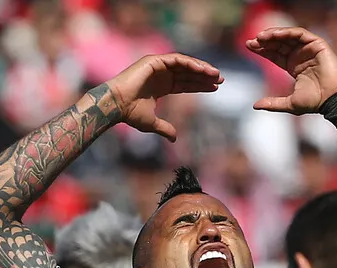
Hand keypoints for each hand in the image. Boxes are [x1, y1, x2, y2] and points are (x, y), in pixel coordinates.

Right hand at [106, 53, 222, 141]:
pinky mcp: (154, 61)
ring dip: (201, 68)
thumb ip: (165, 128)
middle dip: (204, 76)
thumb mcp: (151, 123)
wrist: (116, 105)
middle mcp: (160, 74)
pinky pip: (177, 59)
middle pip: (188, 73)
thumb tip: (174, 138)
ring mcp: (157, 66)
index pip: (185, 84)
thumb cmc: (130, 114)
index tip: (215, 88)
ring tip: (215, 74)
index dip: (200, 85)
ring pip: (185, 64)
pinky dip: (190, 63)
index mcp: (161, 86)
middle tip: (220, 80)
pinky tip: (202, 70)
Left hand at [245, 27, 336, 114]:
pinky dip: (287, 32)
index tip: (248, 46)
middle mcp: (300, 56)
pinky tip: (274, 35)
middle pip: (279, 43)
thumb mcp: (289, 103)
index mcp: (294, 66)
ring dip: (274, 34)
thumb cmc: (315, 102)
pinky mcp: (317, 44)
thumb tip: (255, 106)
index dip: (262, 50)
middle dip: (264, 41)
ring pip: (288, 36)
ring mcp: (309, 49)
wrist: (332, 100)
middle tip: (251, 42)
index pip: (275, 54)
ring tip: (260, 37)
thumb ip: (272, 103)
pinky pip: (300, 33)